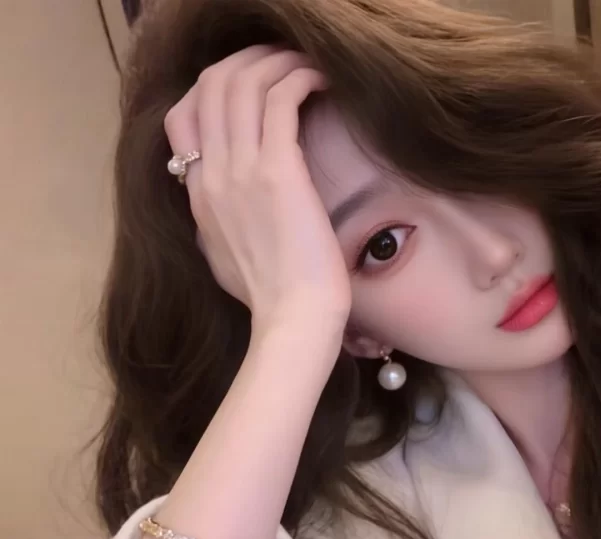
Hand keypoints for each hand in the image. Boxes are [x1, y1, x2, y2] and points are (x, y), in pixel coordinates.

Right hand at [164, 46, 351, 336]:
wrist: (293, 319)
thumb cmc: (271, 297)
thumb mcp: (222, 259)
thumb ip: (213, 226)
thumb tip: (216, 210)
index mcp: (197, 196)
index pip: (184, 116)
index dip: (216, 89)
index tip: (251, 88)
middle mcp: (211, 175)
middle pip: (211, 87)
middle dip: (248, 62)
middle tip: (282, 62)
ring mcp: (240, 171)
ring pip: (243, 83)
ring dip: (276, 62)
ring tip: (305, 65)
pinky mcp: (278, 171)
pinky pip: (280, 99)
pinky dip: (299, 78)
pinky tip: (320, 81)